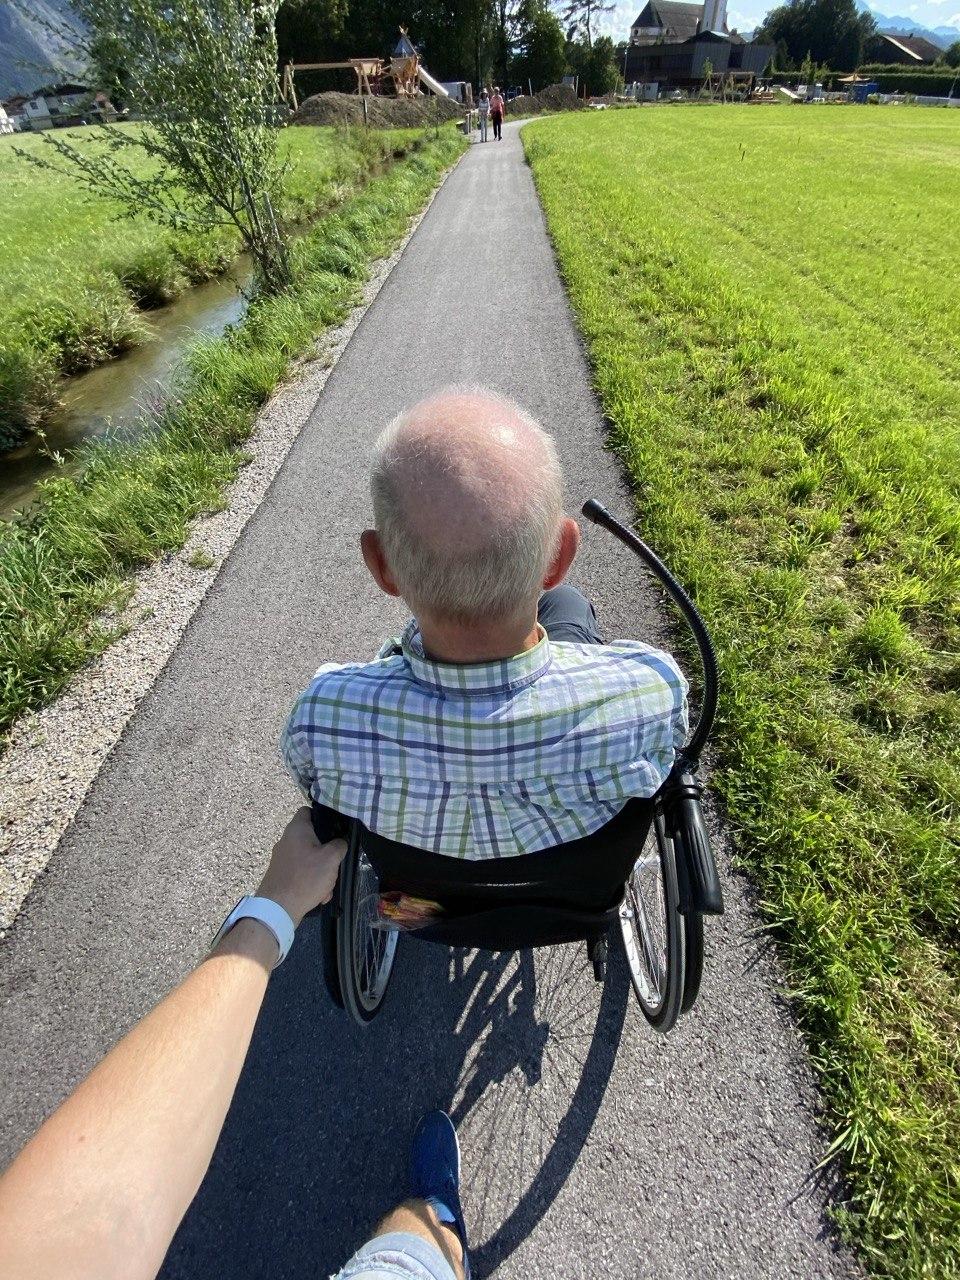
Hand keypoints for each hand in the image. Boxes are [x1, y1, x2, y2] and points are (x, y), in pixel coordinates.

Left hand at [256, 807, 346, 927]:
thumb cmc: (306, 877)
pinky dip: (310, 882)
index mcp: (297, 829)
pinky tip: (318, 896)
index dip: (322, 816)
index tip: (335, 828)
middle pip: (311, 839)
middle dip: (326, 853)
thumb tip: (340, 842)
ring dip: (321, 872)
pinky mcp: (280, 874)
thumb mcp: (331, 858)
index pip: (308, 810)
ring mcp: (281, 858)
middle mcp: (286, 840)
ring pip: (308, 859)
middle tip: (334, 864)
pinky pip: (301, 873)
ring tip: (327, 888)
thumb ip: (339, 845)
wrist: (278, 908)